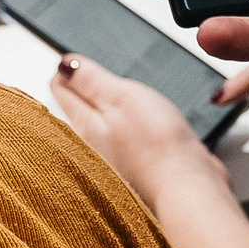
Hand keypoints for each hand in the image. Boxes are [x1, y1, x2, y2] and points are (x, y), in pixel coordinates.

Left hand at [52, 55, 228, 210]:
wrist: (186, 186)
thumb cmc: (155, 144)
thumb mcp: (119, 97)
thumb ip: (90, 80)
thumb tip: (64, 64)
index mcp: (84, 125)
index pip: (62, 91)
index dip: (68, 70)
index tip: (73, 61)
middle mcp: (94, 145)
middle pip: (78, 110)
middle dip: (81, 91)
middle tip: (80, 76)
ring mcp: (115, 158)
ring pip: (101, 127)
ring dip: (105, 111)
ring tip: (105, 97)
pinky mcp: (137, 166)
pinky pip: (124, 141)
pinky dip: (126, 130)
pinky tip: (134, 129)